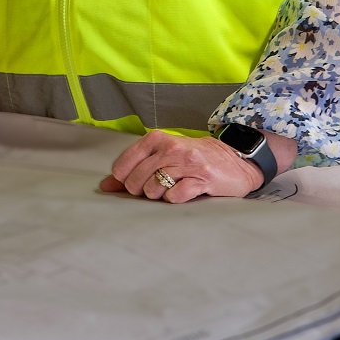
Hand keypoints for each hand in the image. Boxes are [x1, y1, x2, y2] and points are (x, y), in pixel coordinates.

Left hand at [98, 128, 297, 203]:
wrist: (234, 160)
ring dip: (158, 196)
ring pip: (155, 188)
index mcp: (156, 139)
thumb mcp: (162, 157)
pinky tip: (182, 193)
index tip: (133, 184)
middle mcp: (171, 148)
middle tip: (154, 189)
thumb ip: (132, 169)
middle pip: (136, 180)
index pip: (123, 165)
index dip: (124, 180)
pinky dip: (175, 199)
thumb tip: (105, 187)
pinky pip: (176, 196)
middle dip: (141, 191)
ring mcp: (188, 163)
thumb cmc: (192, 159)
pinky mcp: (203, 178)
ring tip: (169, 190)